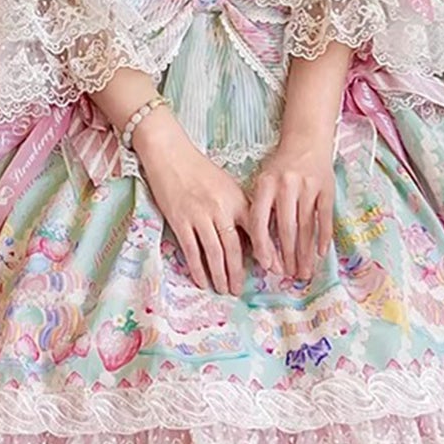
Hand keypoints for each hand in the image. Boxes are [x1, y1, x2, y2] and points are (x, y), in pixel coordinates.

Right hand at [138, 111, 252, 294]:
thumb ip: (240, 209)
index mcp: (237, 200)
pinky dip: (197, 268)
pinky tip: (201, 280)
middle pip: (234, 248)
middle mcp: (221, 209)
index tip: (272, 269)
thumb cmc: (200, 170)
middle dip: (238, 272)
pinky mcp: (180, 220)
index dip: (266, 253)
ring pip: (214, 253)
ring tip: (223, 290)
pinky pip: (191, 249)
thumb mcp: (228, 186)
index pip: (256, 231)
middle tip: (240, 290)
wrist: (171, 154)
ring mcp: (199, 216)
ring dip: (220, 275)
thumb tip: (252, 237)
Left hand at [248, 128, 334, 285]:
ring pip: (307, 226)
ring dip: (306, 252)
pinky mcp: (327, 189)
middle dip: (288, 256)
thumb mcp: (263, 181)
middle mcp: (286, 186)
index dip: (263, 246)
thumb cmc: (280, 167)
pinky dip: (323, 237)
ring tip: (305, 272)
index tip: (268, 266)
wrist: (306, 140)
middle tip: (291, 276)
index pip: (260, 222)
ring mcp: (309, 187)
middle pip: (286, 228)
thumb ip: (260, 208)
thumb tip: (260, 248)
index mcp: (265, 185)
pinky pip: (325, 218)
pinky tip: (322, 254)